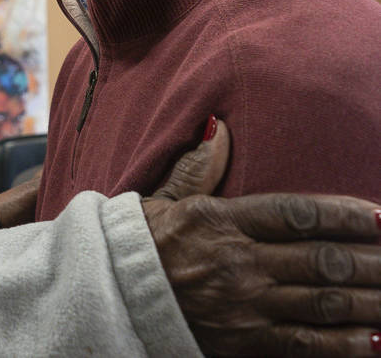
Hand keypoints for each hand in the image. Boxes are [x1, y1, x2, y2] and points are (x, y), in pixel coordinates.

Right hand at [143, 120, 380, 355]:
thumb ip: (199, 167)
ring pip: (323, 300)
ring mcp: (243, 304)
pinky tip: (376, 339)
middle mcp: (237, 260)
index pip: (296, 213)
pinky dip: (346, 343)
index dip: (345, 214)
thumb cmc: (144, 242)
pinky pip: (305, 342)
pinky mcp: (243, 341)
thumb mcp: (167, 199)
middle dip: (374, 259)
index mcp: (220, 219)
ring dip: (372, 299)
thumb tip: (219, 128)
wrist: (111, 295)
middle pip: (322, 258)